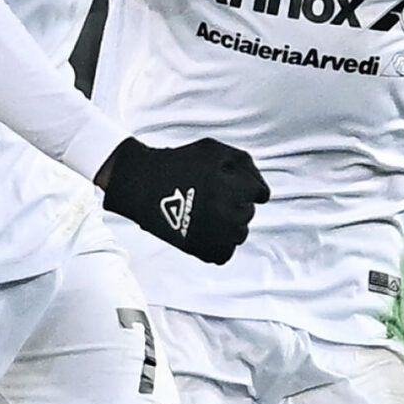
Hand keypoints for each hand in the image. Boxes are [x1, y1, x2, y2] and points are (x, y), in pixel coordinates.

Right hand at [99, 136, 269, 264]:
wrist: (141, 182)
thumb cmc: (178, 162)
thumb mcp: (214, 149)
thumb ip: (245, 163)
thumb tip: (261, 189)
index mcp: (234, 189)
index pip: (260, 194)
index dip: (246, 187)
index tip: (232, 186)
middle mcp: (228, 213)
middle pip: (248, 213)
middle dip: (235, 203)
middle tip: (212, 196)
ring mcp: (215, 235)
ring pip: (239, 234)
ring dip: (229, 224)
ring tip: (208, 212)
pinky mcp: (200, 250)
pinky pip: (224, 254)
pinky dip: (218, 244)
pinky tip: (206, 230)